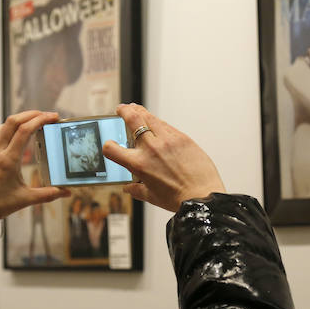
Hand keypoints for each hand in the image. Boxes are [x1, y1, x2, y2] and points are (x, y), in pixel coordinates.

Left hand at [0, 111, 70, 222]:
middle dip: (32, 114)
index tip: (53, 117)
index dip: (40, 120)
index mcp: (8, 160)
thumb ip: (47, 195)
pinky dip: (7, 127)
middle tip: (47, 115)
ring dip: (20, 119)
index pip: (25, 131)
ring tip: (33, 121)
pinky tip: (13, 131)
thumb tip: (66, 192)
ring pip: (4, 124)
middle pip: (14, 121)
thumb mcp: (23, 200)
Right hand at [102, 104, 225, 212]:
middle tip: (121, 109)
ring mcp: (167, 140)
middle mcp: (151, 149)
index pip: (112, 149)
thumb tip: (129, 188)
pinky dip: (158, 122)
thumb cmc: (177, 199)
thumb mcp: (151, 197)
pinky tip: (157, 124)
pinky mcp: (182, 138)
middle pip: (132, 119)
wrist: (202, 197)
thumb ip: (136, 190)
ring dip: (140, 111)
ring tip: (136, 109)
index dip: (107, 145)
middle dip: (124, 111)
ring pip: (149, 117)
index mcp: (139, 164)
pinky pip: (166, 125)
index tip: (110, 144)